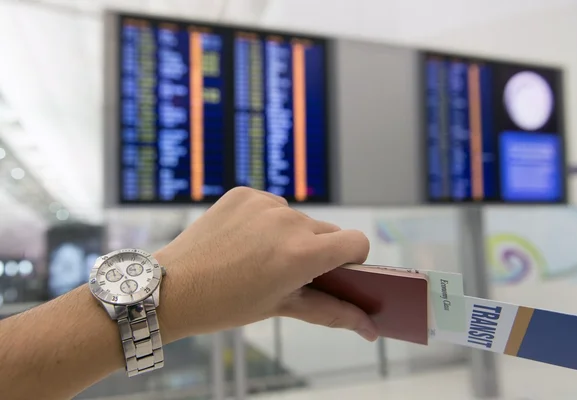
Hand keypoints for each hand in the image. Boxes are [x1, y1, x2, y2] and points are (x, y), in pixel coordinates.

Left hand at [154, 187, 377, 341]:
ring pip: (298, 218)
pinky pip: (272, 205)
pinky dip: (266, 220)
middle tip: (288, 272)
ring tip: (259, 257)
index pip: (357, 242)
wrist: (173, 287)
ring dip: (290, 235)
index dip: (352, 259)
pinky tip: (243, 240)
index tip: (335, 271)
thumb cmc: (228, 304)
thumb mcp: (283, 308)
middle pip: (326, 231)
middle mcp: (288, 220)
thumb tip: (371, 329)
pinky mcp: (244, 193)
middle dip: (317, 251)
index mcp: (302, 253)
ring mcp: (264, 203)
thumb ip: (333, 313)